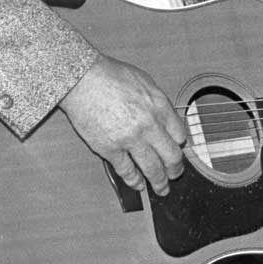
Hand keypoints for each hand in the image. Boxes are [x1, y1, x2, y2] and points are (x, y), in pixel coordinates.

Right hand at [59, 54, 187, 195]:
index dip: (179, 145)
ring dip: (160, 182)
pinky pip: (127, 171)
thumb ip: (158, 101)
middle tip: (175, 175)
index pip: (180, 134)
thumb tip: (165, 117)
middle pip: (172, 156)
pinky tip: (138, 185)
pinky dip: (134, 181)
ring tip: (162, 189)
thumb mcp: (144, 80)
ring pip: (153, 169)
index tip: (177, 150)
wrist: (82, 79)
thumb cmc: (110, 75)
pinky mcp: (110, 149)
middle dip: (176, 170)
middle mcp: (149, 125)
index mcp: (160, 106)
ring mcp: (131, 139)